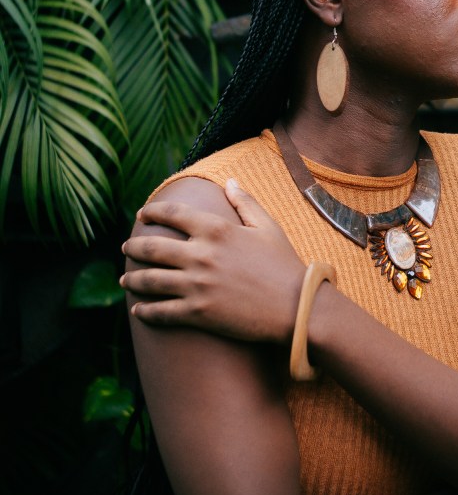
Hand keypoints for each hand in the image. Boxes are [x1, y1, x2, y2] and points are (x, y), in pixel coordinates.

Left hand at [120, 179, 306, 343]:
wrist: (296, 307)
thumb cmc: (284, 265)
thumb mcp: (267, 227)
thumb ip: (245, 202)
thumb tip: (229, 181)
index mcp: (216, 229)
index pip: (173, 213)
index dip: (153, 211)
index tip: (143, 214)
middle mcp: (201, 255)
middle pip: (152, 247)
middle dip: (134, 246)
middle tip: (126, 248)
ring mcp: (197, 285)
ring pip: (150, 280)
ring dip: (132, 279)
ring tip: (125, 279)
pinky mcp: (198, 313)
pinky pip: (162, 312)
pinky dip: (145, 311)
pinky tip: (138, 311)